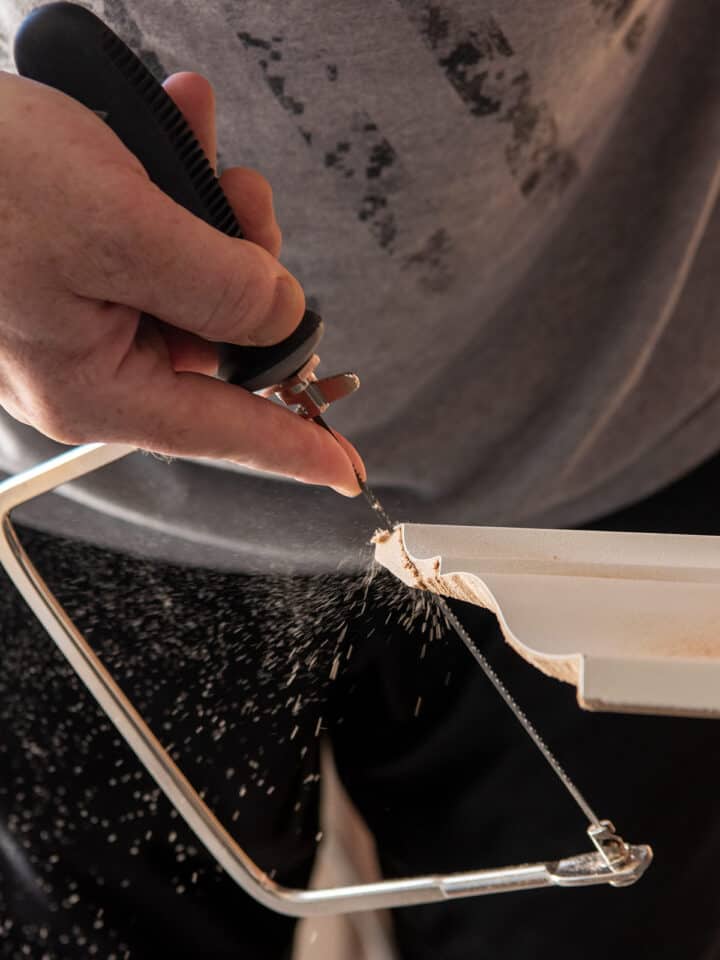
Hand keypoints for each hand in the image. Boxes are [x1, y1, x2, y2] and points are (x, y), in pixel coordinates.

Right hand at [0, 70, 362, 494]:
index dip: (293, 445)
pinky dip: (175, 187)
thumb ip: (217, 286)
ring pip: (192, 283)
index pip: (222, 428)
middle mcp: (91, 362)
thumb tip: (282, 315)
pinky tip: (176, 128)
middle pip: (219, 340)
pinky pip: (151, 241)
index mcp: (96, 385)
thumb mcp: (115, 230)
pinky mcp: (73, 266)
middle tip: (243, 201)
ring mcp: (80, 315)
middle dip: (250, 269)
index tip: (344, 469)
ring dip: (213, 212)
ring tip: (196, 142)